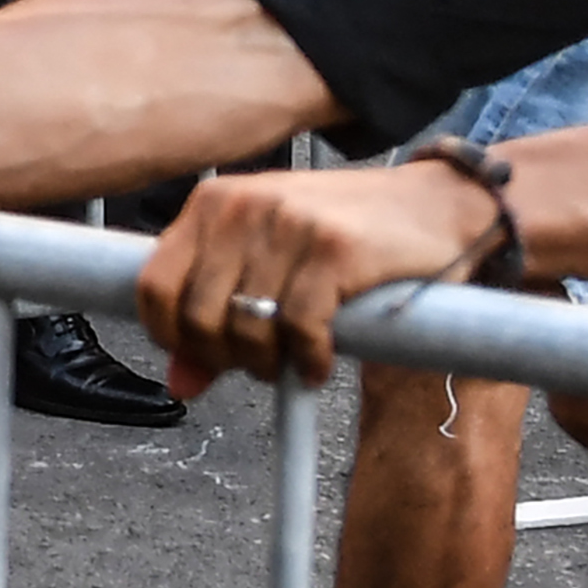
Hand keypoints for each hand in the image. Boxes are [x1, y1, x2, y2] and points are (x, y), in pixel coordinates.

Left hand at [136, 161, 494, 391]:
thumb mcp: (267, 262)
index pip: (153, 285)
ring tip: (291, 360)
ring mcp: (287, 224)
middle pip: (196, 316)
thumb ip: (216, 315)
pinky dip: (308, 360)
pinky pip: (299, 329)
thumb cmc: (343, 235)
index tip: (202, 356)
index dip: (171, 337)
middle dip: (225, 358)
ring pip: (245, 327)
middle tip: (259, 363)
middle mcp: (241, 207)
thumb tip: (179, 384)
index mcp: (212, 204)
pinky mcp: (333, 249)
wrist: (433, 205)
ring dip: (268, 363)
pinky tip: (320, 360)